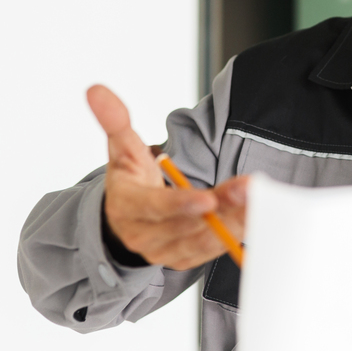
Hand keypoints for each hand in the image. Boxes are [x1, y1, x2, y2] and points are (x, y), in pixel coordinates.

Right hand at [86, 84, 246, 269]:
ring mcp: (163, 252)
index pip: (154, 208)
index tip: (208, 199)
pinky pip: (210, 252)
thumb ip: (114, 120)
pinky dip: (233, 234)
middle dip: (220, 209)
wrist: (126, 218)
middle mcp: (143, 235)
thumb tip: (97, 90)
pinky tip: (251, 215)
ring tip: (254, 199)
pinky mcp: (181, 260)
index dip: (181, 205)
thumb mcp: (120, 148)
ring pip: (201, 241)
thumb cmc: (129, 179)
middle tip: (247, 190)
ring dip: (232, 222)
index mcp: (127, 206)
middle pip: (185, 226)